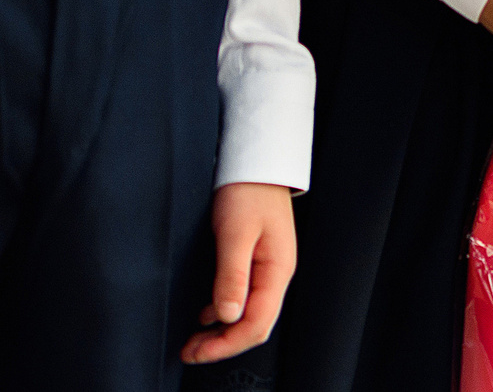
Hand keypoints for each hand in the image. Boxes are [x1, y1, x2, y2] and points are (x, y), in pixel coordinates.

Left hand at [179, 182, 294, 363]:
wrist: (257, 165)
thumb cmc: (247, 193)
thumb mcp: (235, 234)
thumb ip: (232, 276)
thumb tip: (226, 316)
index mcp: (277, 270)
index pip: (257, 324)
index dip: (226, 345)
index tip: (196, 352)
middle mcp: (277, 274)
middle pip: (255, 325)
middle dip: (223, 344)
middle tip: (189, 352)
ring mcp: (269, 270)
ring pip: (250, 315)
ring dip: (222, 333)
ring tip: (193, 340)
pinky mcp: (258, 264)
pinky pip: (245, 300)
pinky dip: (224, 315)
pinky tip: (206, 315)